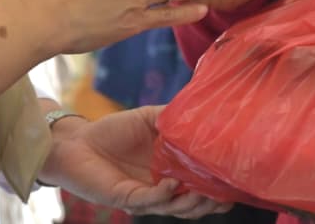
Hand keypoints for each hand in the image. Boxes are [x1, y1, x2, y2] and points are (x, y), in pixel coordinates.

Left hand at [39, 105, 230, 218]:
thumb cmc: (113, 131)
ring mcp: (144, 196)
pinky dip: (163, 195)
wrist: (77, 141)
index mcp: (170, 172)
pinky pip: (148, 201)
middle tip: (226, 195)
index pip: (200, 186)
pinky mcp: (126, 198)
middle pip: (192, 205)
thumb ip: (173, 117)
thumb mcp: (149, 119)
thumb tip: (200, 106)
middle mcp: (161, 188)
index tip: (237, 183)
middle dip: (210, 203)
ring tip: (205, 192)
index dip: (218, 188)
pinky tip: (172, 184)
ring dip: (191, 203)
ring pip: (174, 208)